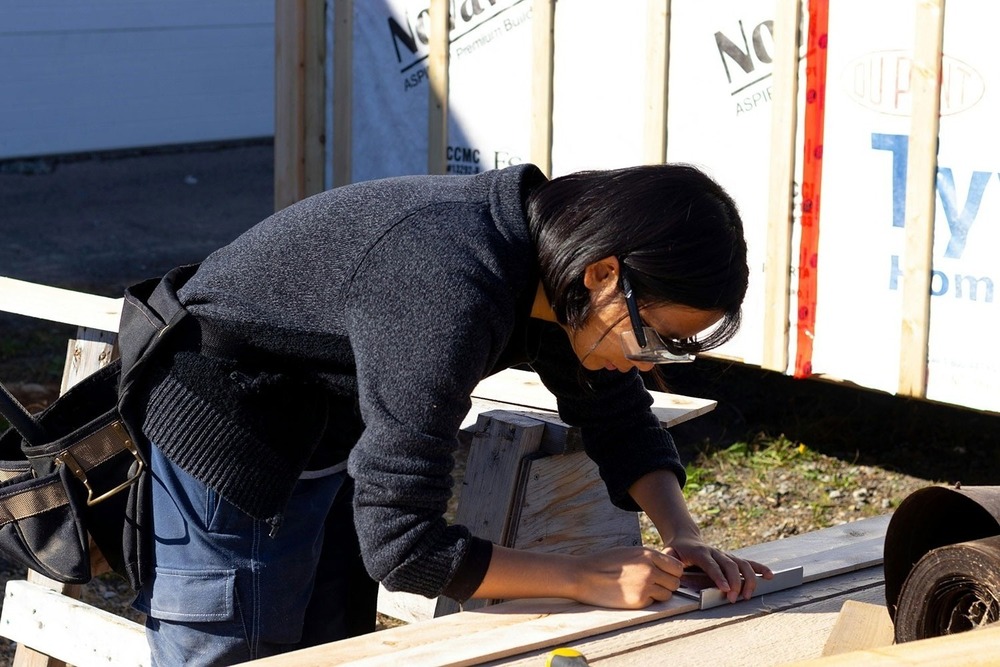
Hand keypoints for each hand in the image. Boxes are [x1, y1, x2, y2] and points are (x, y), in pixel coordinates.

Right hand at [569, 546, 684, 608]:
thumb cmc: (604, 562)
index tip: (664, 575)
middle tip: (653, 585)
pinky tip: (630, 595)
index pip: (677, 567)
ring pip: (667, 595)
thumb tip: (665, 568)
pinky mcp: (638, 600)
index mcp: (648, 554)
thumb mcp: (629, 552)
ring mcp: (645, 585)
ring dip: (658, 594)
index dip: (672, 573)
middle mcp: (650, 569)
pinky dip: (645, 601)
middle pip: (675, 582)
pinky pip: (653, 603)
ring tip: (640, 589)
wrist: (583, 575)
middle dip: (667, 585)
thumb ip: (649, 559)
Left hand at [665, 534, 772, 602]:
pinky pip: (749, 563)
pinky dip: (760, 569)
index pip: (712, 565)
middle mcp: (716, 553)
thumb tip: (673, 570)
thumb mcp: (669, 553)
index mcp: (700, 553)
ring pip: (742, 564)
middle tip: (734, 599)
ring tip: (748, 595)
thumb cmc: (677, 550)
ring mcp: (726, 555)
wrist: (685, 538)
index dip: (719, 576)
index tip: (725, 589)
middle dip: (735, 583)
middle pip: (730, 566)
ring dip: (748, 580)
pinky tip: (770, 576)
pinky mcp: (732, 559)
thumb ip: (670, 561)